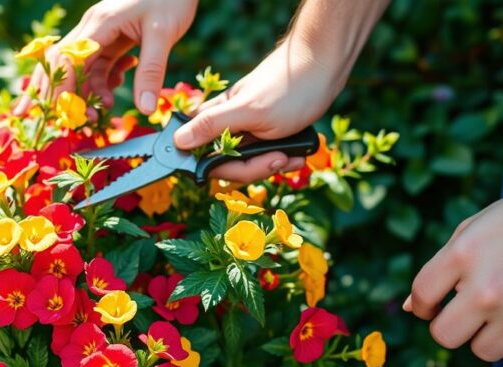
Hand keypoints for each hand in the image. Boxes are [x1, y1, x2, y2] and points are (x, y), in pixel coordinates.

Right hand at [14, 0, 197, 115]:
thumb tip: (145, 108)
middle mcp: (92, 29)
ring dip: (86, 94)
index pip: (68, 59)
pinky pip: (97, 68)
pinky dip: (102, 84)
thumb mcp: (163, 34)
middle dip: (58, 94)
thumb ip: (151, 71)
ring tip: (100, 114)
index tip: (65, 114)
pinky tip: (115, 92)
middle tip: (65, 122)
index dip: (62, 88)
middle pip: (61, 64)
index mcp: (99, 24)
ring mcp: (99, 35)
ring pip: (79, 70)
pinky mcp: (110, 41)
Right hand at [172, 40, 344, 182]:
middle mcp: (226, 123)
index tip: (252, 164)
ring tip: (293, 155)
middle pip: (226, 163)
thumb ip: (212, 126)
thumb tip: (177, 141)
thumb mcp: (249, 111)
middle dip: (254, 167)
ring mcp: (246, 127)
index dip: (224, 167)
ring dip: (271, 164)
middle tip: (278, 158)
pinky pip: (265, 154)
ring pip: (248, 161)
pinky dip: (281, 157)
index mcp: (214, 116)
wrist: (325, 65)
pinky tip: (297, 153)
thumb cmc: (288, 86)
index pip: (202, 155)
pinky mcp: (264, 130)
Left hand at [404, 187, 502, 365]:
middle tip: (464, 312)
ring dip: (487, 336)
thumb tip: (410, 307)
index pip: (421, 296)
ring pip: (483, 350)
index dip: (422, 304)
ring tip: (500, 312)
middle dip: (450, 325)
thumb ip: (438, 270)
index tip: (433, 304)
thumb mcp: (471, 232)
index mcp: (463, 256)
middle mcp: (487, 289)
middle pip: (445, 335)